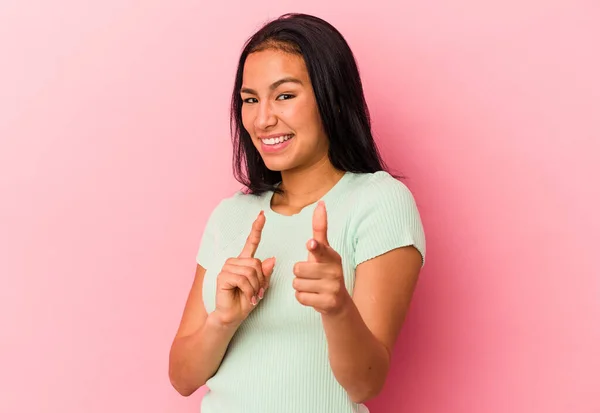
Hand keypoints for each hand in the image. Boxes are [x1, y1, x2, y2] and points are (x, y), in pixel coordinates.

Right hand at [214, 211, 274, 326]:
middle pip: (256, 262)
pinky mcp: (222, 276)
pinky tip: (246, 296)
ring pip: (251, 271)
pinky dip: (248, 290)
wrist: (232, 316)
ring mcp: (227, 268)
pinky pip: (243, 279)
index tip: (262, 215)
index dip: (257, 228)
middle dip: (261, 280)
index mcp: (244, 261)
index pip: (251, 242)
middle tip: (257, 292)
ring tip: (251, 295)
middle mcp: (235, 262)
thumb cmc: (246, 301)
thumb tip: (272, 258)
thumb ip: (266, 273)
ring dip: (255, 286)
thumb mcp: (261, 286)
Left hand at [293, 201, 349, 314]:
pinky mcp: (328, 303)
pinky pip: (300, 297)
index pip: (321, 249)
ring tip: (313, 287)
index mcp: (332, 256)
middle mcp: (335, 271)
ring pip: (297, 284)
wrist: (338, 302)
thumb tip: (320, 203)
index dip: (315, 247)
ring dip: (300, 286)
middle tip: (311, 277)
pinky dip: (302, 297)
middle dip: (299, 274)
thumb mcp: (324, 250)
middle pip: (298, 269)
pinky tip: (313, 296)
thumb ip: (320, 229)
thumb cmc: (325, 271)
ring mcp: (332, 288)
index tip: (311, 243)